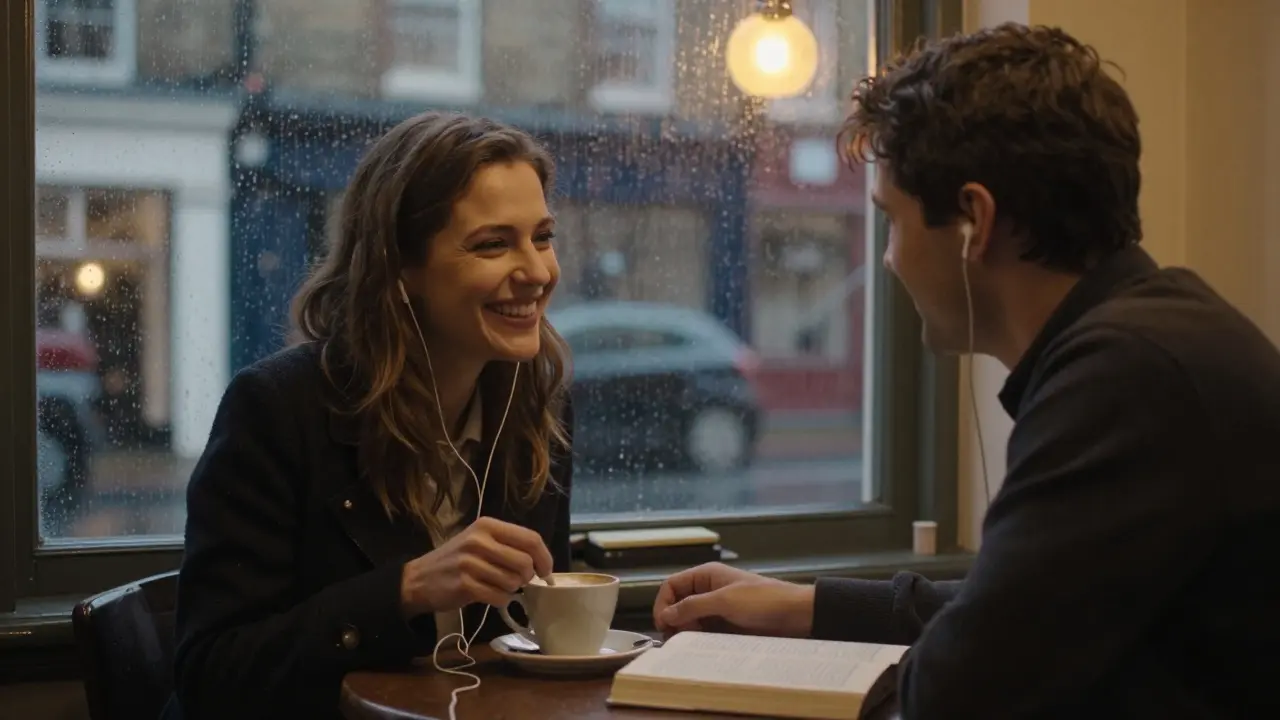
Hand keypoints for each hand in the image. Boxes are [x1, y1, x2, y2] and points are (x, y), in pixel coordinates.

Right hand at [399, 516, 552, 615]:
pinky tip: (489, 595)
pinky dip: (501, 600)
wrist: (420, 579)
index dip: (545, 557)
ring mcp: (471, 563)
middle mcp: (479, 540)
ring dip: (511, 589)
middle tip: (518, 580)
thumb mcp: (480, 541)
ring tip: (496, 585)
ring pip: (514, 582)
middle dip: (527, 577)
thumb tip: (542, 564)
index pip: (530, 539)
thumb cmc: (456, 559)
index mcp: (487, 525)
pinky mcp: (465, 585)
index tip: (546, 571)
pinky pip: (500, 597)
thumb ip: (509, 545)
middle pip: (525, 562)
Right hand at [653, 562, 814, 638]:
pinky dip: (698, 639)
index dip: (663, 603)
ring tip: (689, 644)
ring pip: (690, 620)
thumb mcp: (725, 600)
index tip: (663, 624)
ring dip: (685, 631)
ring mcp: (718, 609)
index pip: (672, 585)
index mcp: (706, 575)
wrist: (796, 615)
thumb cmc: (763, 601)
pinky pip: (705, 631)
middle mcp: (709, 590)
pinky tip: (700, 647)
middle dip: (673, 620)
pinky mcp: (727, 625)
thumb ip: (693, 606)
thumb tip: (665, 614)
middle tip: (675, 638)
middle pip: (678, 604)